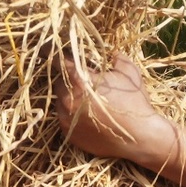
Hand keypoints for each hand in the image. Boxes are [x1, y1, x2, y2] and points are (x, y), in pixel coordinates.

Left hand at [54, 52, 168, 160]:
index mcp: (79, 80)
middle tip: (86, 82)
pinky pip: (64, 118)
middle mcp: (67, 99)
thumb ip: (116, 58)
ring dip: (70, 97)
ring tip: (89, 101)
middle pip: (59, 82)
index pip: (57, 61)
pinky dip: (72, 114)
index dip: (51, 52)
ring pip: (60, 100)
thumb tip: (111, 53)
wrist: (138, 138)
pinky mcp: (67, 133)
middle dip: (70, 80)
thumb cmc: (135, 102)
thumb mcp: (129, 72)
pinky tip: (89, 116)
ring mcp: (65, 118)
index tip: (47, 49)